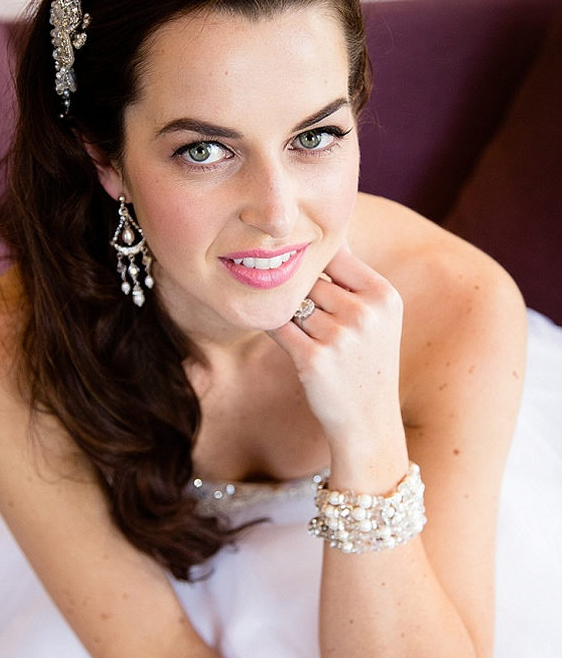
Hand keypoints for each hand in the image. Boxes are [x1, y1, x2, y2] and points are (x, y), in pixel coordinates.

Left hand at [268, 246, 406, 481]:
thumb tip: (327, 235)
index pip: (335, 255)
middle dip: (302, 293)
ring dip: (289, 314)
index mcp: (384, 295)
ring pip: (293, 303)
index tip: (308, 275)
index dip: (315, 265)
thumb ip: (353, 278)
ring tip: (305, 332)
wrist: (368, 422)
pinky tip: (278, 331)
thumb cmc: (367, 364)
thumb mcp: (378, 317)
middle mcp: (365, 313)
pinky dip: (273, 326)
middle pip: (311, 280)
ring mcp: (340, 337)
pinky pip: (279, 327)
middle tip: (307, 313)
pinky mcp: (314, 359)